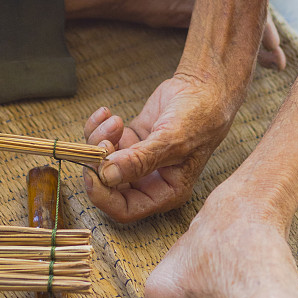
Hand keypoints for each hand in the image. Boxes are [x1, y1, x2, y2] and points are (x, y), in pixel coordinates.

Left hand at [82, 71, 238, 221]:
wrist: (204, 89)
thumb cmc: (199, 118)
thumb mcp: (172, 141)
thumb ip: (140, 161)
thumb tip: (107, 175)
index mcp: (165, 191)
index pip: (125, 208)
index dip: (104, 196)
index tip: (93, 172)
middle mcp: (149, 180)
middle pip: (108, 185)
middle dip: (99, 163)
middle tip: (103, 142)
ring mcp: (137, 160)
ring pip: (101, 160)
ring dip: (99, 140)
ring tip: (114, 121)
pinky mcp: (130, 140)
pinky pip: (102, 140)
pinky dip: (97, 127)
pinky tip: (106, 113)